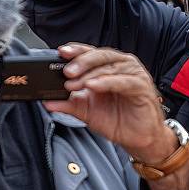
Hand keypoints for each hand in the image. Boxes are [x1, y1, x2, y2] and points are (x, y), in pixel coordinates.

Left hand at [43, 44, 174, 163]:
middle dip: (80, 62)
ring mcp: (133, 74)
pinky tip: (93, 86)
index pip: (90, 53)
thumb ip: (68, 104)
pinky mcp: (141, 86)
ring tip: (75, 84)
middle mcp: (121, 66)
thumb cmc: (117, 120)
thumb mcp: (86, 111)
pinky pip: (122, 81)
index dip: (75, 51)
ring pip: (109, 67)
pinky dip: (106, 82)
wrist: (138, 138)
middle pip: (99, 56)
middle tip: (66, 72)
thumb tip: (47, 101)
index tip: (60, 53)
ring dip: (90, 75)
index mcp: (108, 67)